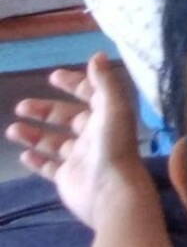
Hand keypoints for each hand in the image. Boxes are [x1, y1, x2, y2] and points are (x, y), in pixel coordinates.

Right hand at [9, 56, 153, 229]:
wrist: (111, 192)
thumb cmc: (113, 146)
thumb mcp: (113, 107)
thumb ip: (104, 81)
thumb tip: (97, 55)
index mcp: (108, 117)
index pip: (91, 95)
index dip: (74, 84)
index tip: (53, 77)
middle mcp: (95, 135)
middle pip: (68, 118)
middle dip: (45, 110)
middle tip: (21, 106)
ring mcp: (81, 158)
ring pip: (54, 142)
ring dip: (34, 134)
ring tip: (13, 129)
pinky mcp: (69, 178)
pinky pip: (50, 167)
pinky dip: (37, 160)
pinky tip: (23, 154)